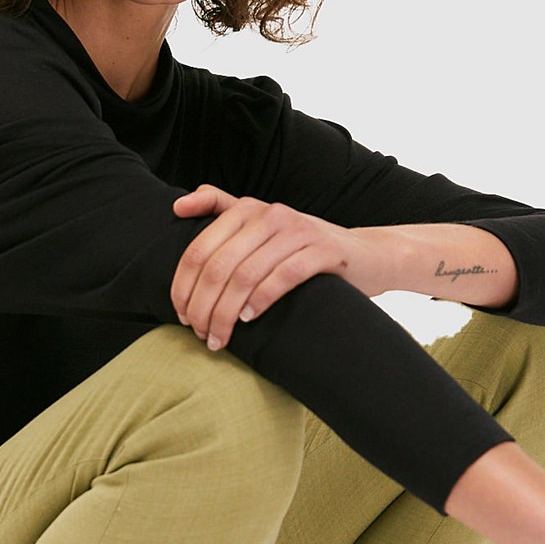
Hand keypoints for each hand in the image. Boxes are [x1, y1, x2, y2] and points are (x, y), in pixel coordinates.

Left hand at [171, 184, 389, 349]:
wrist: (366, 255)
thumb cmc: (303, 250)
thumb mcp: (262, 229)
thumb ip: (222, 212)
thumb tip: (177, 206)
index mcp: (248, 210)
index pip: (199, 250)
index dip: (183, 286)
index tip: (181, 315)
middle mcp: (271, 214)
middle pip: (218, 265)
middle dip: (203, 306)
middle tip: (200, 334)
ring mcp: (299, 231)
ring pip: (246, 274)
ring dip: (226, 312)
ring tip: (219, 337)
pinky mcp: (324, 250)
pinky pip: (283, 276)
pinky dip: (261, 300)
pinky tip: (249, 319)